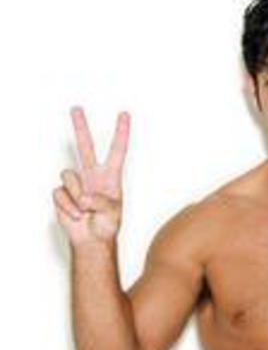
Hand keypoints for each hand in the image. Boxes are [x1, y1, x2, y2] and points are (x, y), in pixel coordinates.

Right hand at [53, 106, 130, 246]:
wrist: (92, 240)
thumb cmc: (107, 226)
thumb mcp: (112, 214)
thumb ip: (100, 202)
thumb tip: (84, 197)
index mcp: (111, 177)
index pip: (117, 151)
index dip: (121, 133)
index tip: (124, 115)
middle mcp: (93, 176)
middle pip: (85, 146)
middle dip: (80, 127)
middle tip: (76, 108)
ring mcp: (77, 184)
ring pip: (69, 176)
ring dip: (77, 197)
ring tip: (85, 210)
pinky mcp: (63, 193)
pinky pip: (60, 193)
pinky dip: (68, 207)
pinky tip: (75, 215)